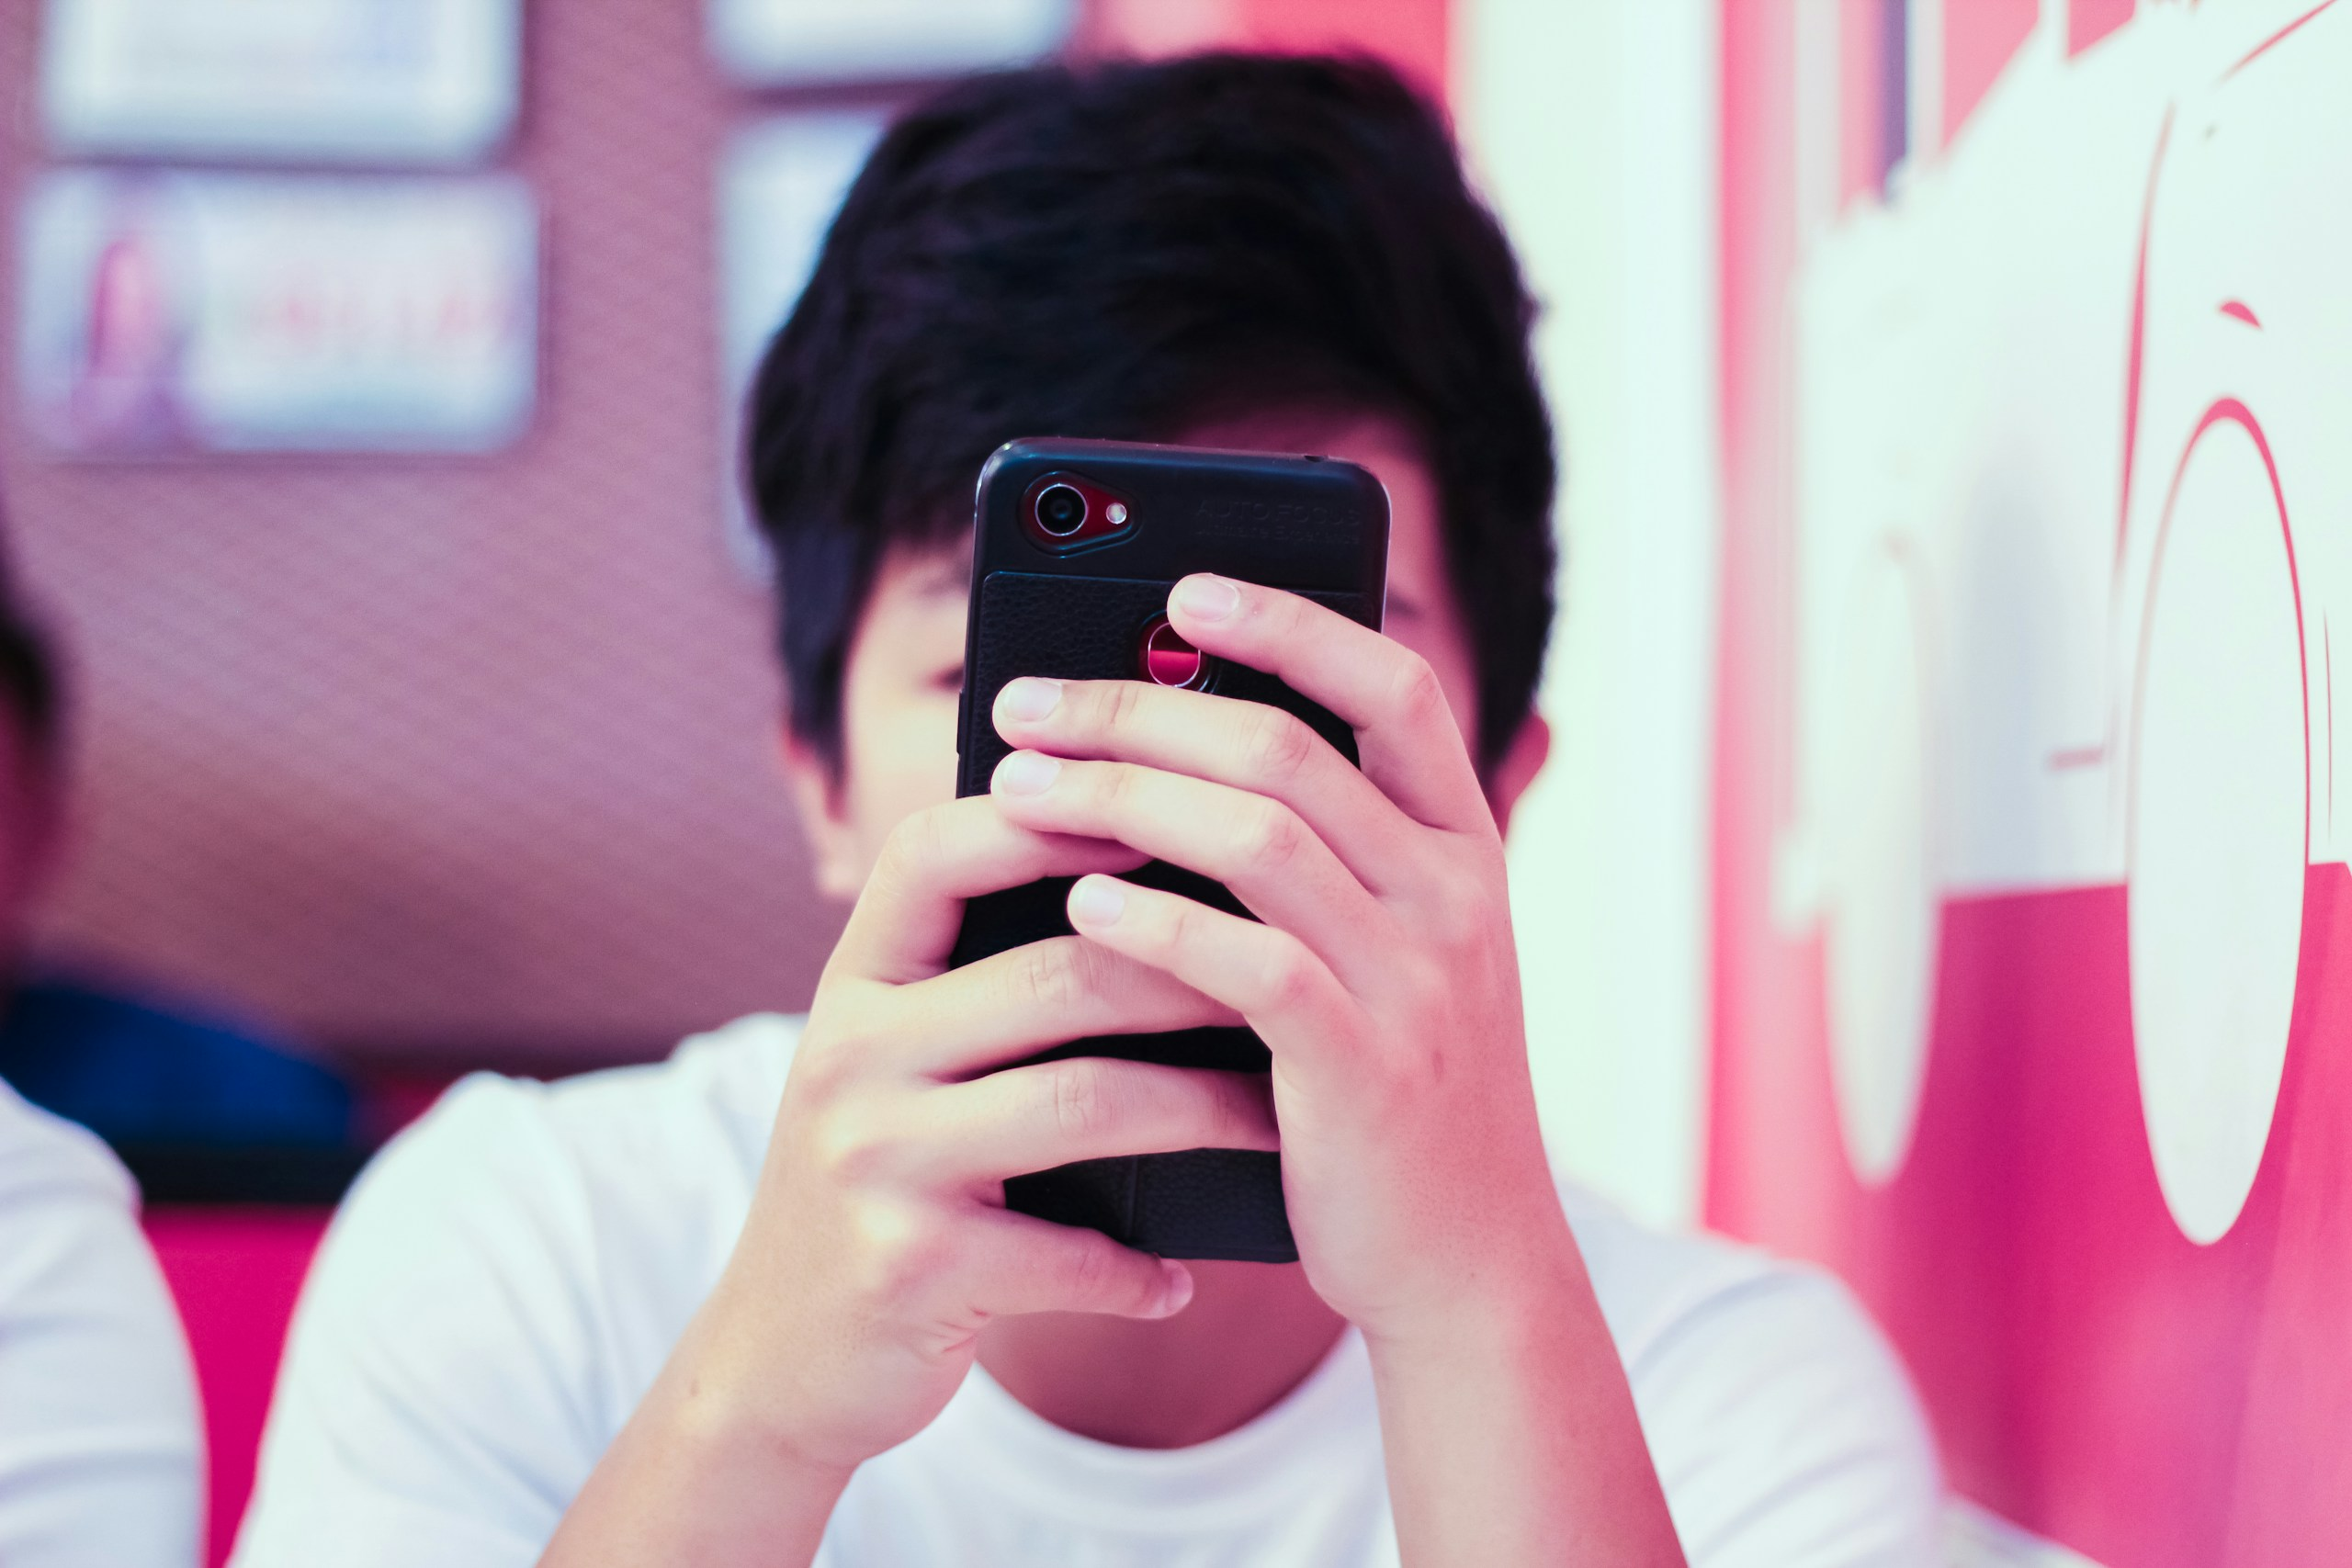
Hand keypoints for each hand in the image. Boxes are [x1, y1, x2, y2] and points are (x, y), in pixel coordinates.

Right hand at [683, 796, 1278, 1473]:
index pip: (936, 854)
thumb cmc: (879, 1185)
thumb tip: (1153, 896)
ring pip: (1082, 1100)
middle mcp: (850, 1055)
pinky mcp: (907, 1268)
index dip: (1052, 821)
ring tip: (1274, 1118)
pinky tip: (1180, 1277)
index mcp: (854, 985)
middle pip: (1055, 974)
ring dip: (1202, 1110)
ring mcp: (873, 1161)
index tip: (1171, 810)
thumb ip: (974, 984)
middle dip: (1194, 974)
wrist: (777, 1361)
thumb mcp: (891, 1066)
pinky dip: (1138, 1269)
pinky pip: (1066, 1253)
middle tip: (1298, 978)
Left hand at [985, 573, 1568, 1344]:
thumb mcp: (1395, 952)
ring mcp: (1417, 982)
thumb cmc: (1394, 1089)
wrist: (1468, 1263)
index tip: (1183, 590)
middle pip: (1290, 752)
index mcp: (1465, 849)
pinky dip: (1154, 921)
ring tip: (1018, 787)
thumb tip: (1174, 753)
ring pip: (1260, 840)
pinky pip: (1246, 965)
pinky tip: (1078, 898)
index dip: (1290, 624)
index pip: (1395, 689)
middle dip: (1139, 712)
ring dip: (1121, 799)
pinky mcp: (1362, 1070)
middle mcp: (1456, 896)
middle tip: (1026, 703)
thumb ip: (1329, 856)